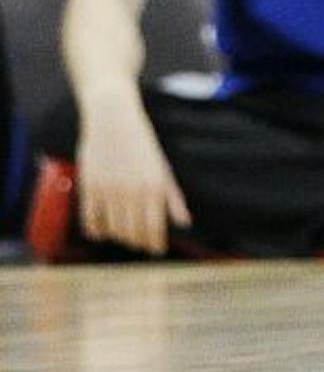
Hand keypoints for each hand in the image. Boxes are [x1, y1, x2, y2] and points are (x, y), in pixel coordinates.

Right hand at [77, 98, 190, 254]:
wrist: (113, 121)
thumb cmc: (143, 145)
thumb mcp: (163, 169)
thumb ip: (173, 198)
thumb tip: (185, 222)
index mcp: (153, 187)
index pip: (153, 228)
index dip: (154, 243)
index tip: (155, 250)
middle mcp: (131, 192)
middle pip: (132, 233)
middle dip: (138, 242)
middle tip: (140, 243)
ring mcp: (108, 190)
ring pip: (112, 230)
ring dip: (119, 237)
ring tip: (124, 236)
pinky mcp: (89, 187)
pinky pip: (90, 220)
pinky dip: (96, 230)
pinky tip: (101, 232)